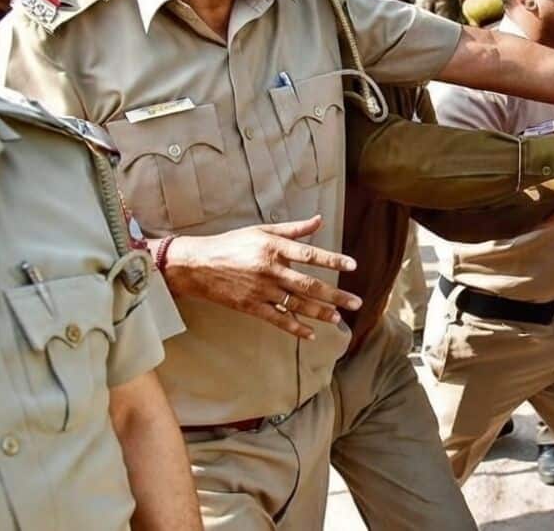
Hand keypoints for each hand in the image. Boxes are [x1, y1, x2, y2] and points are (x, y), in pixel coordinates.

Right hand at [162, 215, 360, 339]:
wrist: (197, 265)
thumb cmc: (232, 244)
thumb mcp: (262, 231)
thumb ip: (293, 229)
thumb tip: (319, 220)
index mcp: (274, 248)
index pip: (310, 254)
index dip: (333, 260)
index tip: (353, 266)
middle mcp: (270, 270)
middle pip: (309, 285)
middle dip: (335, 295)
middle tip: (356, 302)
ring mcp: (261, 290)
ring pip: (297, 304)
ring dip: (321, 313)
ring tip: (339, 318)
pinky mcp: (251, 306)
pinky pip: (278, 319)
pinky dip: (295, 327)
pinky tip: (311, 333)